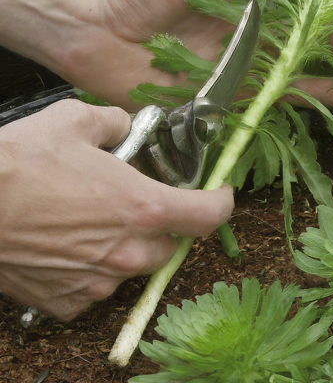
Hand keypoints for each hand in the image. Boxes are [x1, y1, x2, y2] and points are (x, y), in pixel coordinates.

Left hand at [0, 0, 332, 110]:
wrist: (96, 29)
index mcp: (244, 6)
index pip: (302, 10)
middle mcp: (247, 40)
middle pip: (304, 46)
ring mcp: (236, 72)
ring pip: (290, 78)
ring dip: (327, 82)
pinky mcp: (220, 99)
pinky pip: (261, 104)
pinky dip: (291, 106)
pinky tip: (319, 108)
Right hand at [0, 100, 232, 319]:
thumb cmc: (19, 165)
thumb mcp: (75, 121)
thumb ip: (115, 123)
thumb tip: (125, 127)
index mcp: (144, 207)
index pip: (209, 215)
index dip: (221, 202)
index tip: (220, 193)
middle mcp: (129, 252)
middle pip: (170, 242)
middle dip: (162, 222)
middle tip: (136, 202)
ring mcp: (99, 282)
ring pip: (133, 265)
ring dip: (125, 245)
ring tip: (92, 220)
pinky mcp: (68, 301)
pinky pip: (96, 286)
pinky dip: (92, 267)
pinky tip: (68, 244)